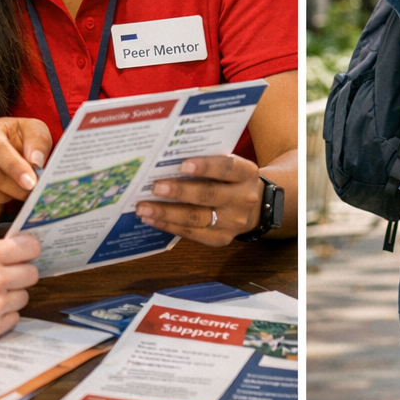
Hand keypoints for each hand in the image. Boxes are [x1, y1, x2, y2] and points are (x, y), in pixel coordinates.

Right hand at [0, 116, 52, 213]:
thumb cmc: (12, 139)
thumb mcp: (30, 131)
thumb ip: (38, 141)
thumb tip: (36, 162)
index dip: (15, 168)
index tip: (31, 183)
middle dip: (15, 188)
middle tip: (30, 193)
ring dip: (4, 198)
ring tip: (15, 192)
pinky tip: (0, 198)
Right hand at [0, 235, 41, 344]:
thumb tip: (19, 253)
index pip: (31, 247)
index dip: (29, 250)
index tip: (25, 254)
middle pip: (32, 273)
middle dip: (21, 274)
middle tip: (6, 277)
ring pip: (24, 296)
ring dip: (11, 296)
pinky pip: (14, 318)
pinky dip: (3, 316)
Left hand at [134, 155, 265, 246]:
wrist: (256, 207)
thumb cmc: (231, 180)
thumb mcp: (230, 166)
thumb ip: (208, 161)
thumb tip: (167, 160)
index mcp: (246, 173)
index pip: (226, 168)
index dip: (205, 166)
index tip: (182, 165)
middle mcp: (243, 199)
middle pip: (209, 195)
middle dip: (179, 192)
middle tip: (155, 187)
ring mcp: (233, 222)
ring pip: (197, 218)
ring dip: (166, 213)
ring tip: (143, 207)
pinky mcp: (221, 239)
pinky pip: (192, 233)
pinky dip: (169, 226)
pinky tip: (151, 219)